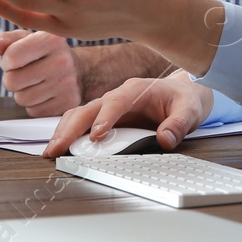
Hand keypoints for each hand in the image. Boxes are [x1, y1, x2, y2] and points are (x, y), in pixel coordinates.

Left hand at [0, 29, 82, 117]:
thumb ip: (8, 40)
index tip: (15, 60)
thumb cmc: (49, 53)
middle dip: (13, 79)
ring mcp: (67, 84)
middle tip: (24, 73)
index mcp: (51, 40)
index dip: (7, 61)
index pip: (11, 57)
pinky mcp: (68, 103)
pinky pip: (33, 111)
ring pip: (22, 99)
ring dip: (23, 93)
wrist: (81, 70)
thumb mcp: (30, 38)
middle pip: (13, 81)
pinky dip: (34, 105)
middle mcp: (62, 61)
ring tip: (35, 83)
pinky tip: (44, 93)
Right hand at [42, 74, 214, 157]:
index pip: (116, 101)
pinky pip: (82, 124)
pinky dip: (68, 135)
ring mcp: (108, 108)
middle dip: (72, 128)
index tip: (96, 136)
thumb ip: (179, 124)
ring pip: (79, 115)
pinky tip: (59, 149)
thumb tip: (166, 139)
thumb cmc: (182, 100)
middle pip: (89, 109)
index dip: (105, 118)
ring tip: (51, 152)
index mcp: (136, 90)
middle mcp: (117, 96)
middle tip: (57, 149)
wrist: (181, 94)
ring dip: (64, 132)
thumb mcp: (190, 110)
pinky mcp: (104, 119)